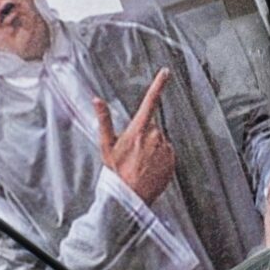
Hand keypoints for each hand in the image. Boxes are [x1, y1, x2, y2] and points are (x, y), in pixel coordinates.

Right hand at [93, 69, 176, 206]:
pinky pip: (167, 154)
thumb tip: (96, 99)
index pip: (150, 101)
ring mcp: (165, 148)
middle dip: (145, 135)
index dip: (158, 85)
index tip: (165, 72)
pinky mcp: (173, 160)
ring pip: (160, 141)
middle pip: (153, 127)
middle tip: (133, 153)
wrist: (130, 197)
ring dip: (152, 148)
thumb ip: (103, 120)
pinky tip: (149, 169)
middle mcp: (155, 135)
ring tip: (140, 164)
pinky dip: (160, 159)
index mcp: (139, 128)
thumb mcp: (106, 145)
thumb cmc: (116, 171)